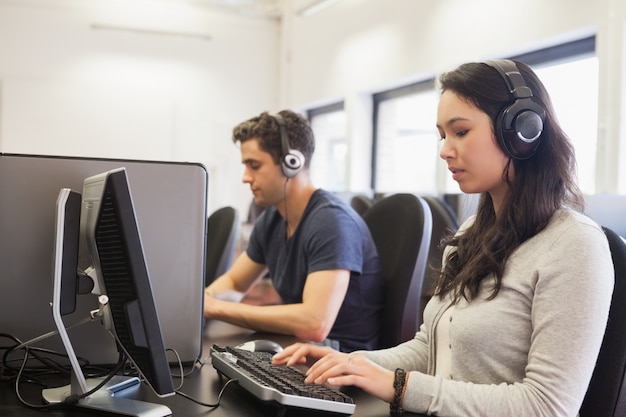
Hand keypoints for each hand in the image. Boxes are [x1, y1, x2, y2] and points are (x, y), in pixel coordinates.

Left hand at [272, 343, 395, 402]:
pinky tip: (329, 383)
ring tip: (313, 381)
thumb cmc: (374, 381)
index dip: (311, 359)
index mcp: (348, 358)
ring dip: (322, 373)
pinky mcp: (365, 377)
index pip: (325, 355)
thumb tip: (323, 374)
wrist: (394, 384)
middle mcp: (352, 359)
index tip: (299, 367)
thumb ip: (339, 371)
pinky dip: (338, 379)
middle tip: (303, 376)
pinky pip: (349, 377)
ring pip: (336, 366)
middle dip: (313, 367)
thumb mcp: (353, 373)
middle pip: (328, 359)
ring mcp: (359, 367)